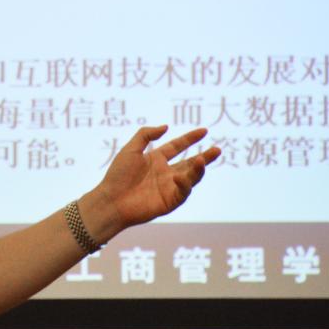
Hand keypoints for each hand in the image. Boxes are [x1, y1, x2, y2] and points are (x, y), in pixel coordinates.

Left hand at [82, 125, 220, 240]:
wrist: (111, 200)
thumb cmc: (117, 175)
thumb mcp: (130, 149)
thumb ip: (145, 135)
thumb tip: (166, 126)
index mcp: (155, 159)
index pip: (177, 146)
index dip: (190, 139)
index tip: (204, 130)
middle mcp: (165, 173)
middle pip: (190, 163)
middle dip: (204, 157)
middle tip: (218, 149)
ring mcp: (169, 187)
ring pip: (190, 177)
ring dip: (198, 169)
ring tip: (203, 160)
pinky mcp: (170, 201)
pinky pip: (183, 192)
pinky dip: (184, 184)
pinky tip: (179, 177)